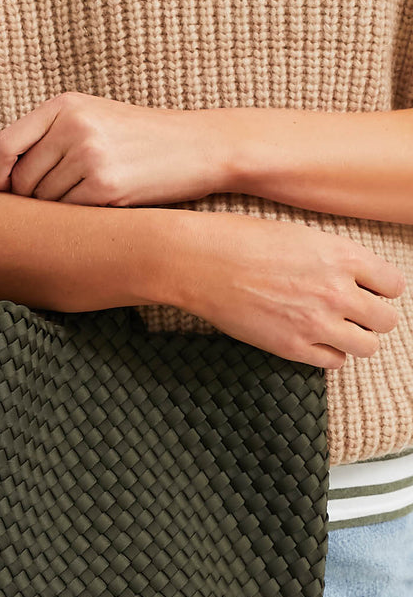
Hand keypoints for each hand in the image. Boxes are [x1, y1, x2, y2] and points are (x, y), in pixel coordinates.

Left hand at [0, 90, 234, 206]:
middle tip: (57, 200)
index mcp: (65, 105)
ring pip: (44, 202)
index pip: (4, 144)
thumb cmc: (142, 138)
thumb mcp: (94, 117)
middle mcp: (73, 127)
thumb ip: (50, 135)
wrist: (198, 146)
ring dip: (58, 210)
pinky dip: (79, 217)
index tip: (0, 190)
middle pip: (22, 180)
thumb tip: (3, 176)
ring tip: (87, 197)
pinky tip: (101, 206)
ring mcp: (89, 156)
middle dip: (30, 198)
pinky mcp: (105, 187)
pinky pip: (69, 214)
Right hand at [145, 211, 405, 368]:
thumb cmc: (244, 240)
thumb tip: (353, 276)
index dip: (381, 289)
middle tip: (355, 314)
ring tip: (338, 330)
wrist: (203, 263)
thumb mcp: (302, 235)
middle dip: (373, 317)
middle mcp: (336, 291)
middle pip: (385, 320)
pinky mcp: (292, 347)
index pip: (392, 284)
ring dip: (356, 339)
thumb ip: (335, 257)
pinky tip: (315, 340)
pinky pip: (333, 362)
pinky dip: (330, 354)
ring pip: (367, 346)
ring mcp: (315, 323)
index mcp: (342, 256)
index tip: (368, 290)